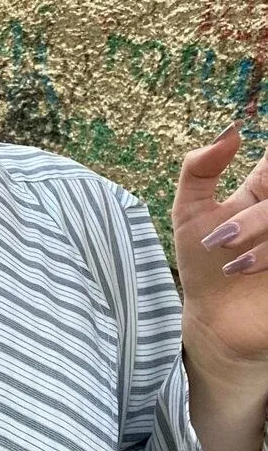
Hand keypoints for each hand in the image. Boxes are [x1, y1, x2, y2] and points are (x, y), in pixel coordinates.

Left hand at [171, 120, 267, 395]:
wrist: (215, 322)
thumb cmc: (203, 267)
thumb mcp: (189, 212)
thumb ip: (200, 168)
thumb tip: (232, 129)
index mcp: (264, 192)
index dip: (266, 168)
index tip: (252, 189)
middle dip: (255, 219)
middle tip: (220, 240)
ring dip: (258, 234)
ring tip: (232, 265)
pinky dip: (267, 255)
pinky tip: (244, 272)